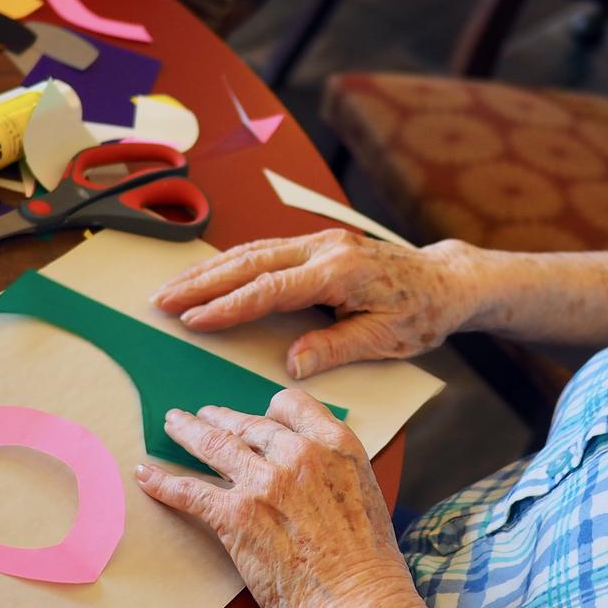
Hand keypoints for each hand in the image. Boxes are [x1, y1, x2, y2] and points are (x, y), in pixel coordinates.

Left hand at [136, 391, 418, 607]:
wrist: (359, 607)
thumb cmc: (369, 567)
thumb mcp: (365, 495)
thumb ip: (334, 473)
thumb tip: (311, 477)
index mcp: (335, 444)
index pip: (291, 405)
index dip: (270, 411)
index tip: (258, 419)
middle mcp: (297, 452)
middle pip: (248, 423)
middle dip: (221, 418)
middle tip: (204, 416)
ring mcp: (264, 482)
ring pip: (214, 444)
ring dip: (188, 432)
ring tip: (174, 425)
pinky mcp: (235, 516)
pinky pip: (189, 490)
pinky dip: (163, 482)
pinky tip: (146, 475)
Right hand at [151, 231, 482, 377]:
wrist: (446, 280)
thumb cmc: (421, 313)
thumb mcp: (385, 340)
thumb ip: (336, 348)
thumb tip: (291, 365)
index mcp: (340, 272)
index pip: (270, 289)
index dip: (227, 306)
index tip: (191, 321)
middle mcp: (325, 248)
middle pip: (251, 263)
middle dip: (202, 282)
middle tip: (161, 300)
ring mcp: (320, 241)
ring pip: (253, 252)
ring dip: (210, 270)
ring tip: (172, 289)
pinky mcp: (319, 244)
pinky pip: (267, 250)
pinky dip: (233, 263)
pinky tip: (209, 275)